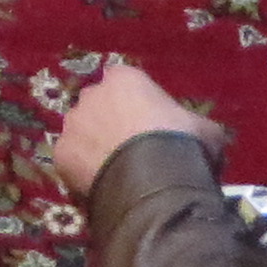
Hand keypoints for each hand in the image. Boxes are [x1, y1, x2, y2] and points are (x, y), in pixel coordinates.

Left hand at [50, 58, 225, 202]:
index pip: (127, 84)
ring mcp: (73, 123)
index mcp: (124, 78)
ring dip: (95, 147)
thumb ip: (193, 124)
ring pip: (83, 133)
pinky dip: (84, 172)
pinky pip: (73, 161)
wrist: (154, 181)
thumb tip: (198, 135)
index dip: (139, 105)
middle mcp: (91, 93)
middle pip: (100, 106)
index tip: (151, 127)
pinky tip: (103, 188)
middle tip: (132, 151)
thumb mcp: (205, 129)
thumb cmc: (181, 144)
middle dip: (112, 124)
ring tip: (116, 173)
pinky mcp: (61, 153)